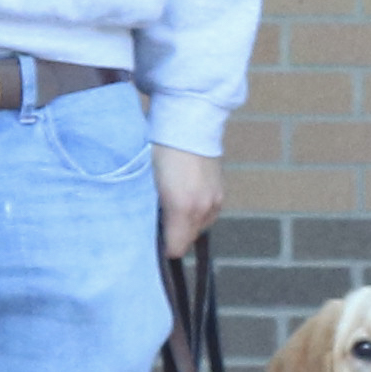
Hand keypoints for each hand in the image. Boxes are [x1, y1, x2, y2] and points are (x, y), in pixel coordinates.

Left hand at [155, 144, 225, 262]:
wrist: (189, 123)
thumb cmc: (162, 151)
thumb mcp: (149, 182)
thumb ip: (151, 210)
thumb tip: (152, 229)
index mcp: (183, 207)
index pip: (176, 248)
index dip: (163, 246)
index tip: (152, 236)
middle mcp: (204, 208)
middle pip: (189, 239)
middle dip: (175, 234)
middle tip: (159, 217)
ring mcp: (216, 200)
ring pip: (199, 226)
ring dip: (187, 222)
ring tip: (173, 203)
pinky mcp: (221, 192)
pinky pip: (208, 214)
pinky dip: (197, 211)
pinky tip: (187, 195)